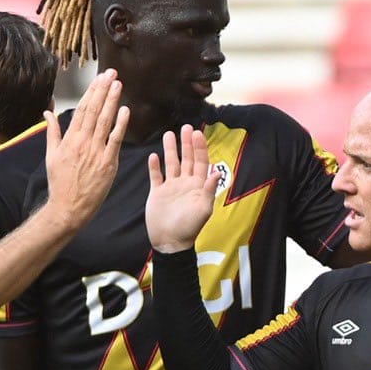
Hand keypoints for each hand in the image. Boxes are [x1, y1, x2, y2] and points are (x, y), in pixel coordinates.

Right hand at [43, 69, 129, 228]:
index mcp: (69, 139)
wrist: (68, 208)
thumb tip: (47, 113)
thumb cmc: (60, 183)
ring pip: (105, 121)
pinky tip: (125, 110)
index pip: (82, 109)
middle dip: (103, 90)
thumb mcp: (51, 155)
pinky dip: (120, 124)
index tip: (99, 78)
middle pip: (94, 110)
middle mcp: (82, 142)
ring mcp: (95, 153)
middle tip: (112, 73)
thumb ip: (52, 132)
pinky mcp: (107, 164)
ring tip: (118, 84)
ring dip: (112, 101)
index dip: (92, 92)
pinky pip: (115, 140)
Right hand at [145, 125, 215, 252]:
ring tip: (169, 134)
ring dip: (171, 150)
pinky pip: (156, 176)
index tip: (197, 133)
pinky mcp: (157, 193)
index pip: (201, 162)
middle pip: (187, 159)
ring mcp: (171, 187)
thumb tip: (216, 172)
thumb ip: (209, 190)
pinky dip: (154, 166)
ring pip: (171, 164)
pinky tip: (153, 156)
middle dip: (187, 143)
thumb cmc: (189, 228)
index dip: (200, 148)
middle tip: (186, 127)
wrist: (169, 242)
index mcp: (198, 186)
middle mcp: (185, 184)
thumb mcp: (203, 209)